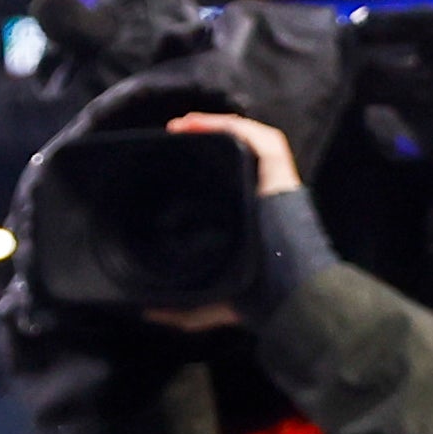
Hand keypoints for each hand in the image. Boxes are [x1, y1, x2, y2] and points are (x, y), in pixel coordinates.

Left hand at [148, 115, 299, 335]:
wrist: (286, 297)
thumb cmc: (255, 299)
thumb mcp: (207, 304)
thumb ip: (180, 310)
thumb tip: (146, 310)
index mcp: (248, 221)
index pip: (227, 183)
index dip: (201, 166)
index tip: (169, 162)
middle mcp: (261, 198)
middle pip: (237, 156)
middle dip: (207, 139)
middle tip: (174, 135)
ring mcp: (273, 186)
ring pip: (250, 141)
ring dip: (217, 126)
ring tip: (183, 124)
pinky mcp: (283, 176)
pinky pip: (262, 139)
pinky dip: (233, 126)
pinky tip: (202, 122)